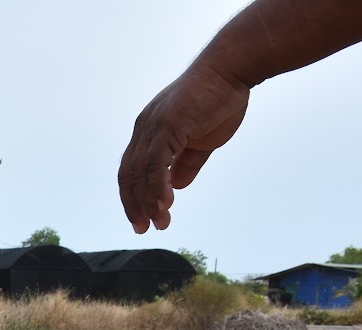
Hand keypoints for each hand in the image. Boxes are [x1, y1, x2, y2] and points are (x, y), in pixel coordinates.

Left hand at [118, 61, 249, 233]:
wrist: (232, 69)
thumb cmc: (219, 99)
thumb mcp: (202, 140)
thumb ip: (187, 162)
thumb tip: (178, 186)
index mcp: (148, 132)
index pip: (132, 171)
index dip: (134, 196)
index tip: (143, 218)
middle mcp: (144, 129)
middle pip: (129, 175)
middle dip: (135, 205)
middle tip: (144, 228)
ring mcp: (152, 126)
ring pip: (141, 172)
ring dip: (148, 201)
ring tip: (159, 222)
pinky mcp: (167, 125)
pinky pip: (156, 163)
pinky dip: (158, 186)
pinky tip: (165, 204)